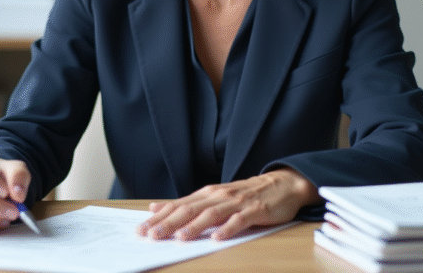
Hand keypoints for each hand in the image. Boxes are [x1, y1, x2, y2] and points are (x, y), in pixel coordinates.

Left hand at [137, 168, 319, 240]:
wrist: (280, 184)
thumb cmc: (244, 195)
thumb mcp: (215, 197)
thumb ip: (189, 204)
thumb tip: (158, 208)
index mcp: (207, 194)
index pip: (179, 205)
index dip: (160, 217)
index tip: (142, 228)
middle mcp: (218, 195)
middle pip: (190, 210)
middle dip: (169, 223)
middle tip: (152, 235)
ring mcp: (236, 203)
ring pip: (211, 214)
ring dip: (194, 226)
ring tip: (179, 238)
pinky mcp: (254, 211)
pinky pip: (239, 221)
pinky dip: (227, 229)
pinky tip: (217, 238)